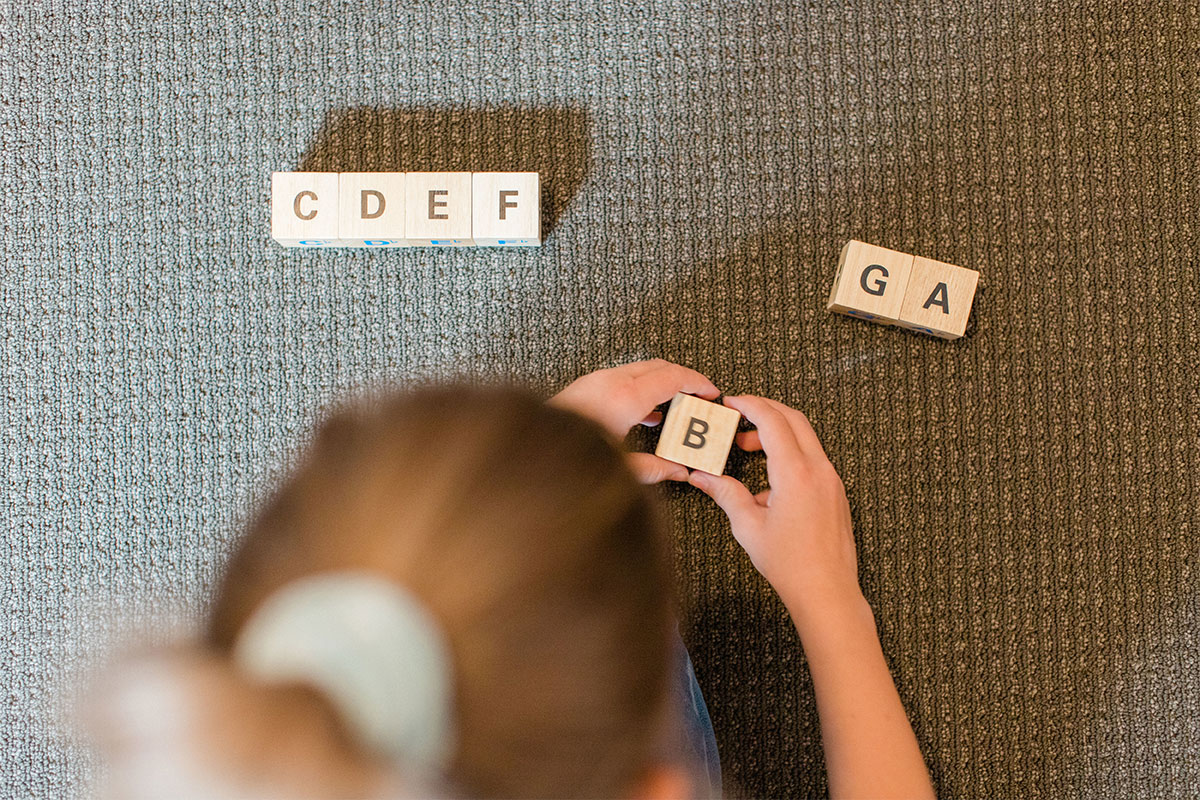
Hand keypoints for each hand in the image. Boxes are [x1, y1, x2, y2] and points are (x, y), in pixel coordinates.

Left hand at [549, 359, 719, 483]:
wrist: (534, 449)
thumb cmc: (573, 457)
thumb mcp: (620, 467)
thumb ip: (654, 469)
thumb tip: (678, 471)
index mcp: (625, 398)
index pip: (673, 377)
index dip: (698, 383)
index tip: (712, 392)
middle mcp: (612, 381)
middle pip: (660, 367)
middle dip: (684, 379)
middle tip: (701, 397)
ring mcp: (597, 380)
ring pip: (641, 370)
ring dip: (663, 383)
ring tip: (679, 407)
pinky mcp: (586, 386)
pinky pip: (624, 378)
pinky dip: (643, 388)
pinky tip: (649, 414)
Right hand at [687, 395, 863, 631]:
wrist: (827, 591)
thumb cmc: (790, 564)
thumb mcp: (748, 526)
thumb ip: (725, 494)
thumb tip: (702, 477)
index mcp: (795, 473)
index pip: (772, 419)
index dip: (749, 404)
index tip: (731, 402)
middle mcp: (818, 470)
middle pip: (793, 418)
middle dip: (764, 411)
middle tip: (737, 418)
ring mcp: (831, 480)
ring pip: (805, 436)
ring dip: (777, 432)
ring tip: (748, 447)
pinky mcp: (836, 491)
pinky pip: (813, 458)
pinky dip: (790, 452)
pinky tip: (769, 478)